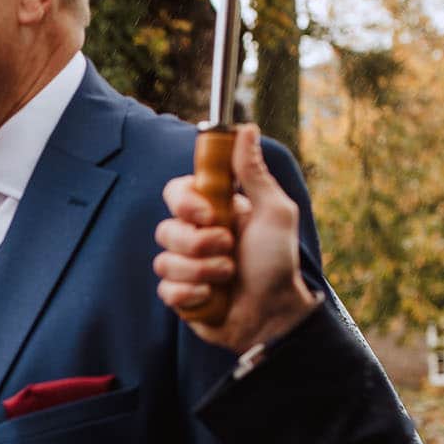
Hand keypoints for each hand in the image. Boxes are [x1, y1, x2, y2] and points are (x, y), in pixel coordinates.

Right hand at [154, 124, 319, 353]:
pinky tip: (212, 297)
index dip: (184, 202)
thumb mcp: (274, 211)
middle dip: (198, 242)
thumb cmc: (279, 262)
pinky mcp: (181, 296)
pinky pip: (166, 289)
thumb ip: (253, 173)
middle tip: (228, 248)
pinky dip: (192, 294)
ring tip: (228, 276)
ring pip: (164, 261)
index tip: (207, 212)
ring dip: (201, 270)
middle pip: (166, 228)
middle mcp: (195, 237)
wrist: (275, 314)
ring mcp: (186, 268)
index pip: (176, 192)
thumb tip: (245, 129)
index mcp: (214, 212)